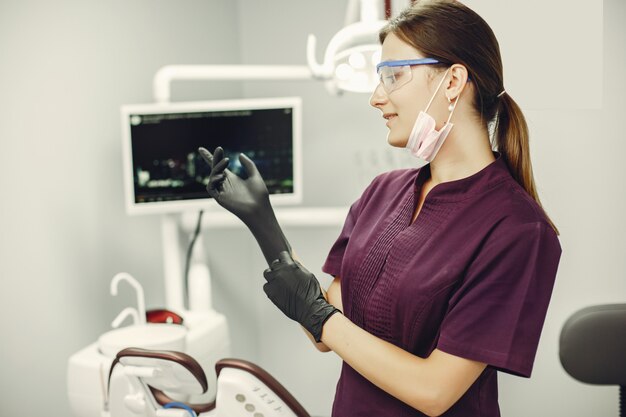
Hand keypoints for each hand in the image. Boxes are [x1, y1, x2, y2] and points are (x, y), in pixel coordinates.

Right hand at [198, 146, 290, 264]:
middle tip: (219, 149)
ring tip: (226, 161)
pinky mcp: (220, 198)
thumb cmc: (259, 195)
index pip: (218, 166)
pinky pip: (210, 188)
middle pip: (214, 168)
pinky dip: (213, 180)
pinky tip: (221, 175)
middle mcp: (225, 184)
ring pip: (212, 176)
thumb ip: (248, 165)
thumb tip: (240, 154)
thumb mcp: (255, 176)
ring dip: (217, 167)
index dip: (210, 157)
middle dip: (213, 158)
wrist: (260, 209)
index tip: (201, 149)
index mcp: (232, 179)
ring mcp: (222, 191)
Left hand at [263, 251, 340, 341]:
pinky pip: (266, 286)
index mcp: (291, 266)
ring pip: (267, 274)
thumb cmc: (312, 294)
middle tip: (283, 274)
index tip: (284, 262)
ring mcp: (274, 282)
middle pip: (274, 264)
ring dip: (272, 276)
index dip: (284, 259)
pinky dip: (270, 288)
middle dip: (278, 268)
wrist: (311, 309)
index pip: (282, 255)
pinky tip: (277, 291)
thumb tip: (292, 264)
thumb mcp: (308, 274)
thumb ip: (297, 267)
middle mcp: (281, 272)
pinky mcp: (271, 292)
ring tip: (278, 282)